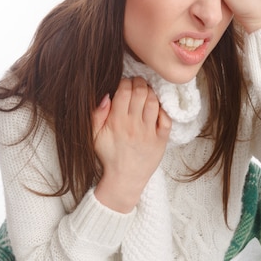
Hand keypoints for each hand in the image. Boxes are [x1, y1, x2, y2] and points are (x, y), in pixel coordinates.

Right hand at [92, 77, 171, 211]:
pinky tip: (156, 108)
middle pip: (140, 92)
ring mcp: (149, 133)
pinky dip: (162, 109)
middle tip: (137, 83)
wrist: (124, 179)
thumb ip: (96, 114)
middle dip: (139, 82)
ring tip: (146, 92)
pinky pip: (166, 118)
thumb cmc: (109, 155)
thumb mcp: (94, 136)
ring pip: (153, 102)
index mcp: (116, 122)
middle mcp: (134, 125)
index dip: (125, 82)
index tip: (125, 83)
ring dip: (150, 92)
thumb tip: (106, 95)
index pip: (124, 91)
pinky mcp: (161, 140)